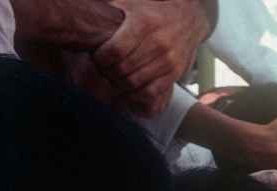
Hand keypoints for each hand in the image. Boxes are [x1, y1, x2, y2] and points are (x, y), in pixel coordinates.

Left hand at [93, 0, 210, 116]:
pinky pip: (150, 93)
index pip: (114, 50)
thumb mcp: (132, 3)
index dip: (100, 59)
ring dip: (119, 86)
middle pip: (122, 69)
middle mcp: (158, 42)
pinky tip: (128, 90)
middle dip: (107, 73)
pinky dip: (135, 95)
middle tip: (102, 71)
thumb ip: (111, 8)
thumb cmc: (154, 10)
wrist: (189, 16)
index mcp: (144, 23)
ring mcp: (168, 60)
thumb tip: (88, 13)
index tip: (96, 58)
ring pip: (134, 83)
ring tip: (112, 80)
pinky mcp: (175, 73)